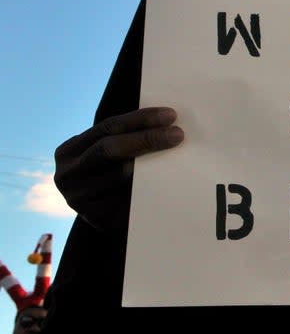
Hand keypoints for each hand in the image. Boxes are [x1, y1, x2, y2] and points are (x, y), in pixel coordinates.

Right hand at [54, 107, 184, 231]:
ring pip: (120, 174)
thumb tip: (166, 119)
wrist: (109, 217)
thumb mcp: (110, 154)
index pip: (108, 127)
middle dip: (146, 138)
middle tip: (177, 134)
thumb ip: (127, 137)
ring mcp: (78, 198)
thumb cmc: (113, 174)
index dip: (140, 119)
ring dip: (152, 164)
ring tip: (179, 155)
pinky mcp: (96, 218)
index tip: (170, 115)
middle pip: (109, 149)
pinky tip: (168, 180)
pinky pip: (128, 198)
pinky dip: (149, 187)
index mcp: (69, 151)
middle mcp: (67, 175)